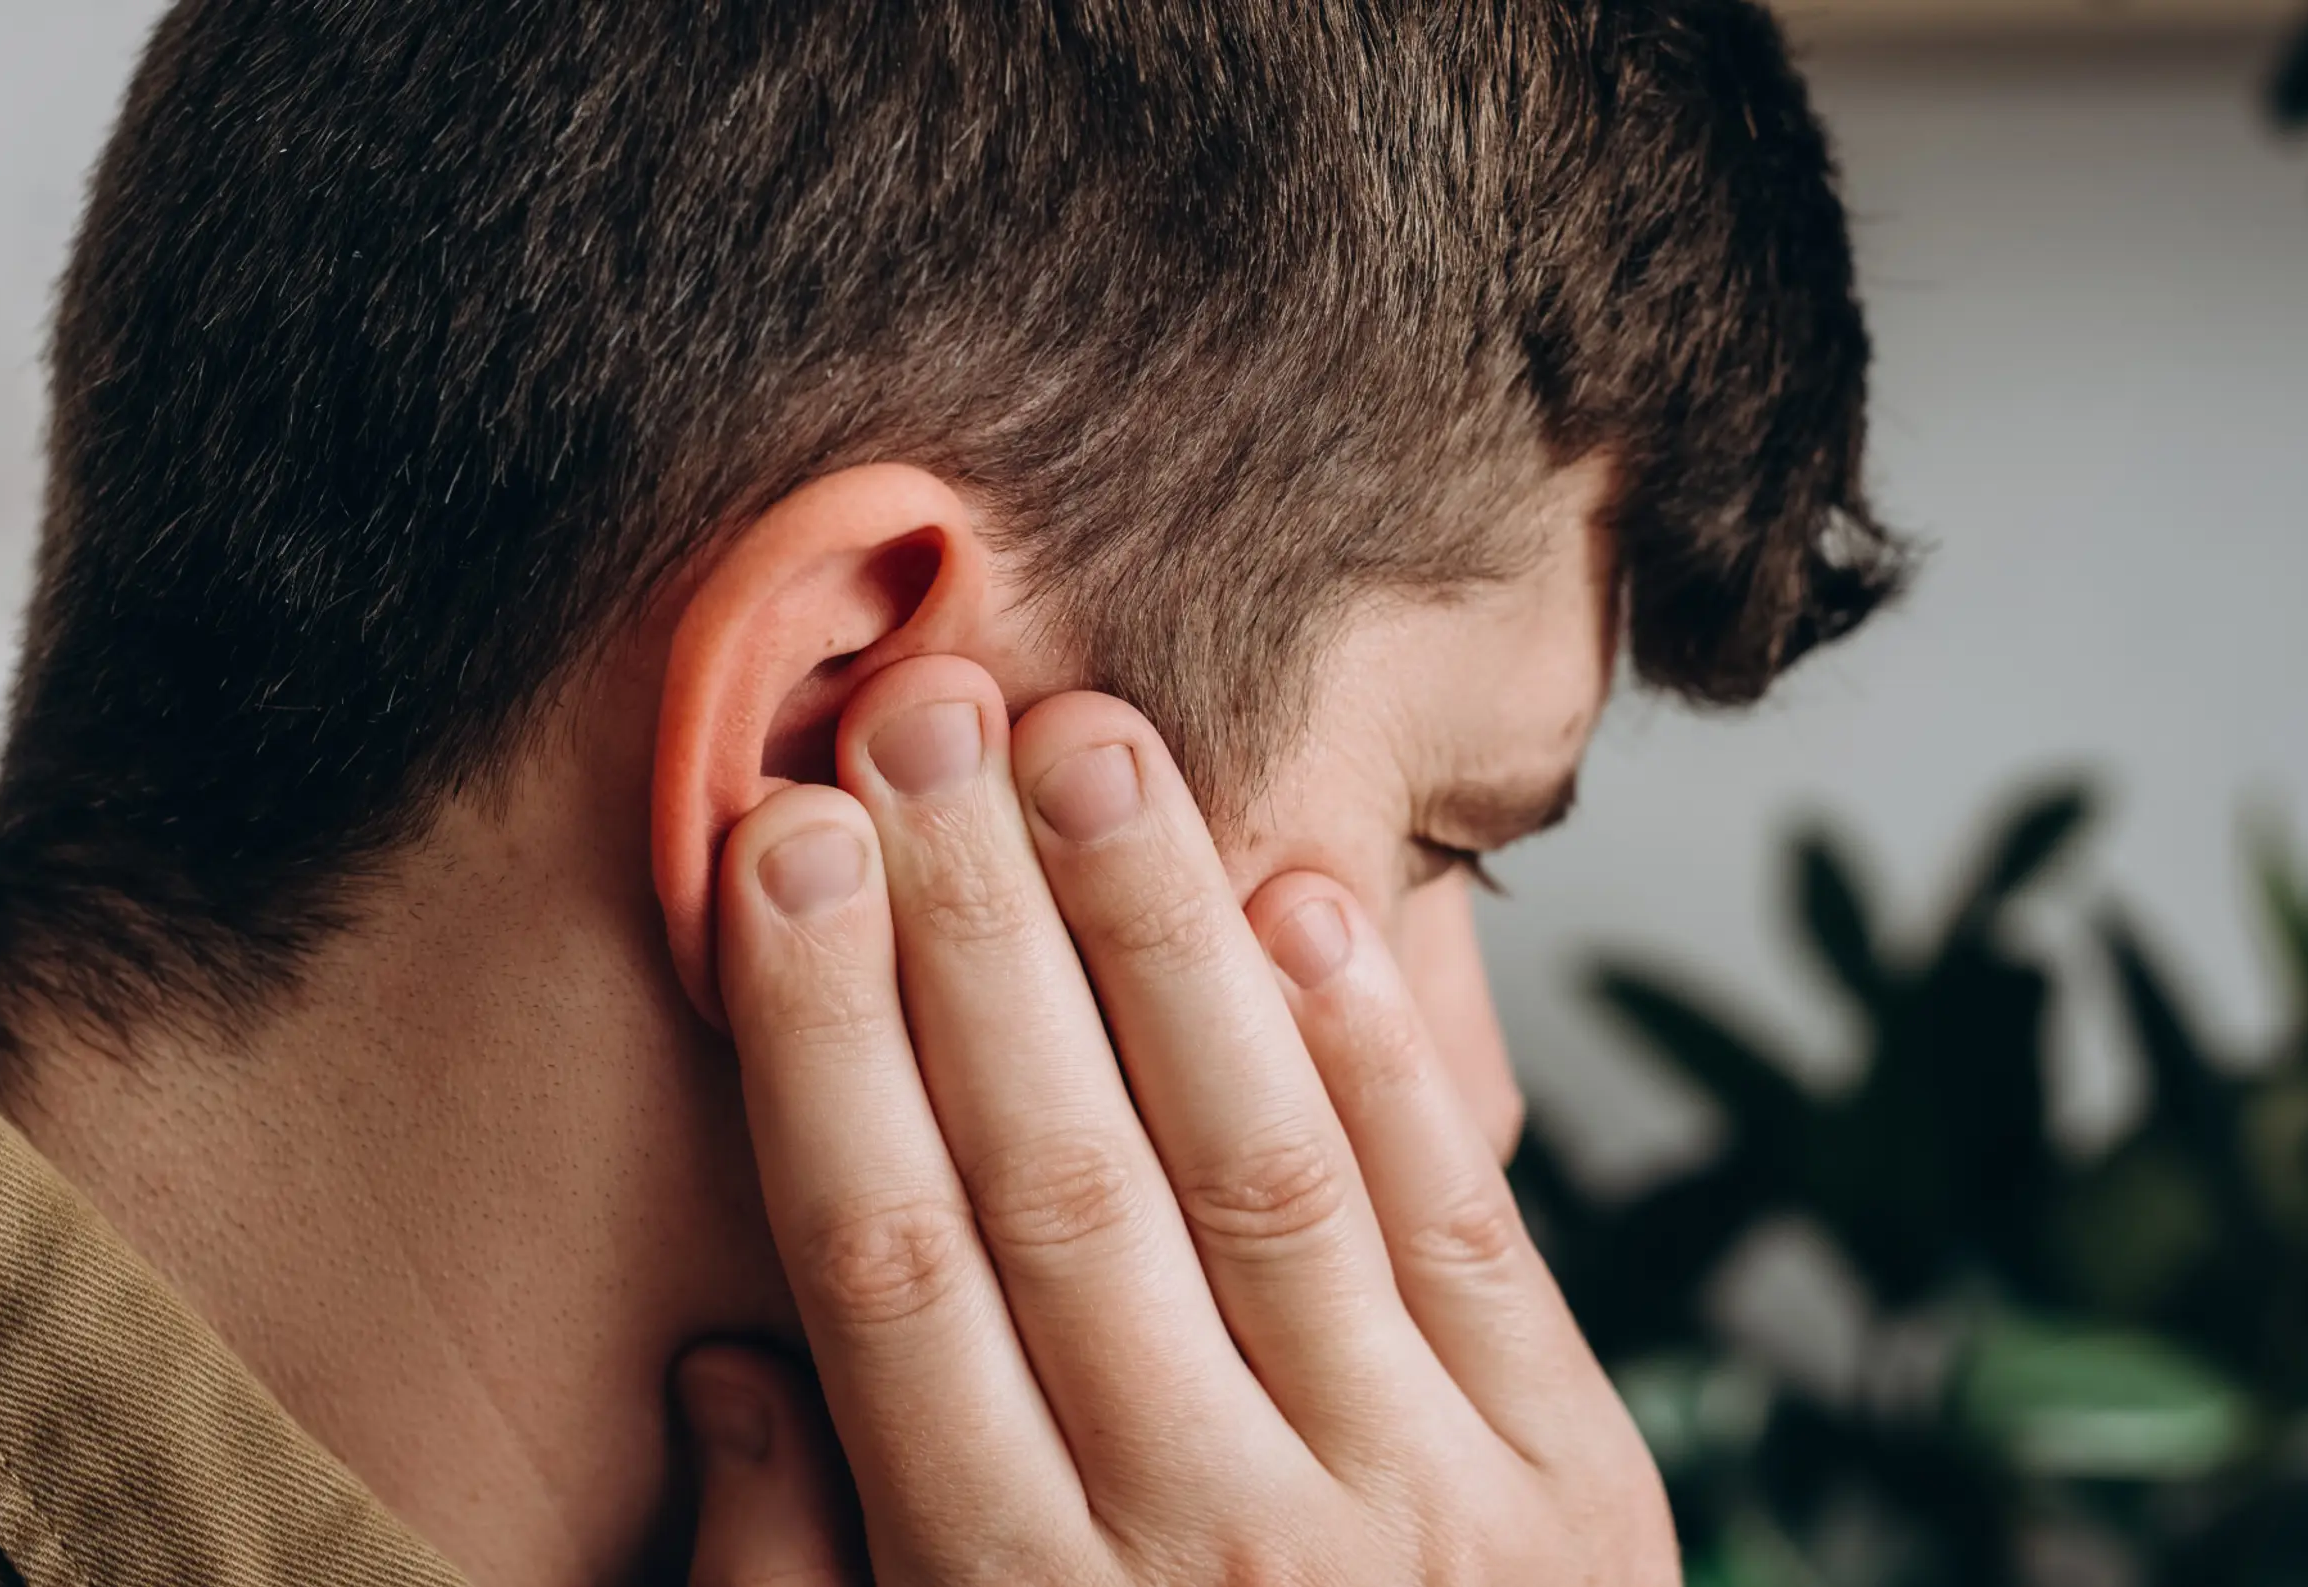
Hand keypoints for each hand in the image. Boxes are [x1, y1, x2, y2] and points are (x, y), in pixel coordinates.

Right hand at [692, 655, 1674, 1584]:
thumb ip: (809, 1582)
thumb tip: (725, 1356)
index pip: (893, 1272)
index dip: (832, 1043)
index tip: (786, 851)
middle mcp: (1211, 1556)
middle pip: (1065, 1185)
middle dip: (978, 936)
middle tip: (920, 722)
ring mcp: (1419, 1520)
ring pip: (1262, 1172)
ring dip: (1168, 944)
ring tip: (1093, 748)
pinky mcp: (1582, 1499)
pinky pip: (1465, 1245)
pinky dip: (1391, 1065)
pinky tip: (1308, 904)